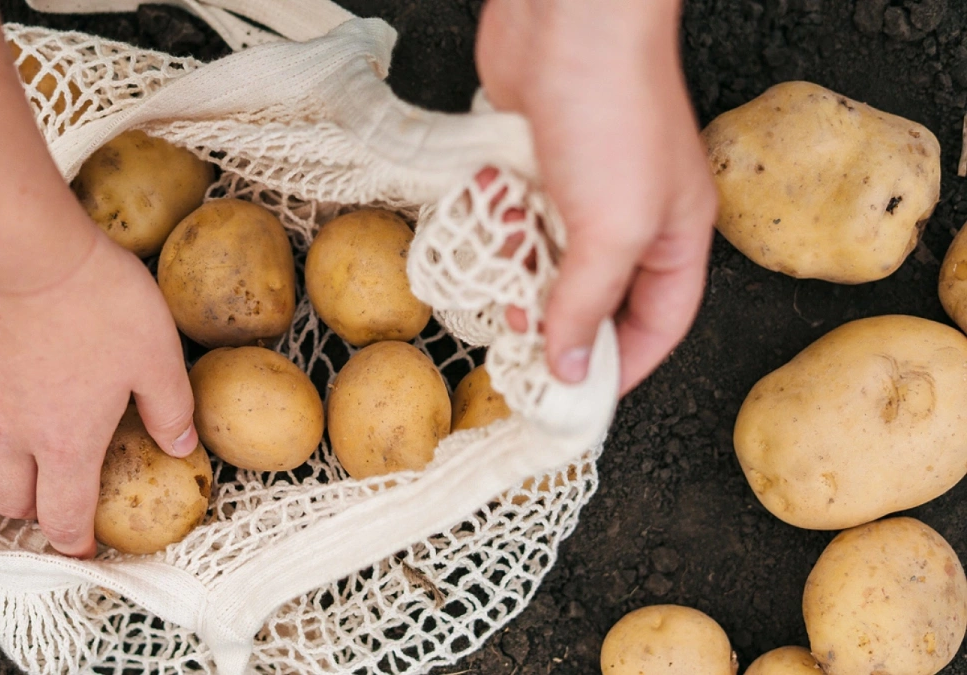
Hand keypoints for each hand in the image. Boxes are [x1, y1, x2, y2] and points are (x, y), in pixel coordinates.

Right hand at [0, 225, 196, 557]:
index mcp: (66, 441)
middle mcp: (9, 434)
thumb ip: (170, 409)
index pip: (65, 513)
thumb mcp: (158, 355)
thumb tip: (182, 447)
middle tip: (37, 518)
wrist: (22, 247)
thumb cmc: (96, 299)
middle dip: (27, 516)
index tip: (81, 550)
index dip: (74, 541)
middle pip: (11, 496)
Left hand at [476, 0, 716, 394]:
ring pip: (542, 259)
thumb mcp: (613, 228)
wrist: (567, 19)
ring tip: (493, 280)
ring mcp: (576, 189)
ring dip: (515, 272)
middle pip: (593, 297)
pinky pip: (508, 215)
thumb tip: (569, 368)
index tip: (576, 400)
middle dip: (555, 324)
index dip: (621, 366)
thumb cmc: (613, 109)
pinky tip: (485, 214)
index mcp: (671, 235)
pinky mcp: (529, 163)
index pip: (657, 324)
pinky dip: (494, 223)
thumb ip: (587, 302)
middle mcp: (627, 217)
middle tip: (516, 352)